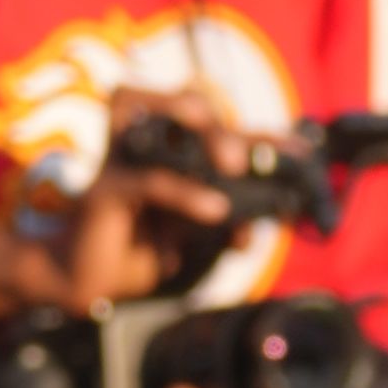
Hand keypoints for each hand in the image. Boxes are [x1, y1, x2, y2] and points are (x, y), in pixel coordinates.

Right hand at [0, 121, 248, 321]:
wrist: (87, 282)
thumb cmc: (137, 250)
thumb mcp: (192, 235)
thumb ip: (223, 224)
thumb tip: (257, 225)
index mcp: (168, 150)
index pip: (220, 132)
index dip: (261, 137)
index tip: (300, 151)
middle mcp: (143, 144)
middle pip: (189, 105)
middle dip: (226, 127)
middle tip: (248, 162)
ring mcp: (121, 160)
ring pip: (158, 113)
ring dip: (204, 131)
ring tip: (234, 164)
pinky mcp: (106, 188)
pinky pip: (149, 181)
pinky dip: (186, 193)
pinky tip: (215, 210)